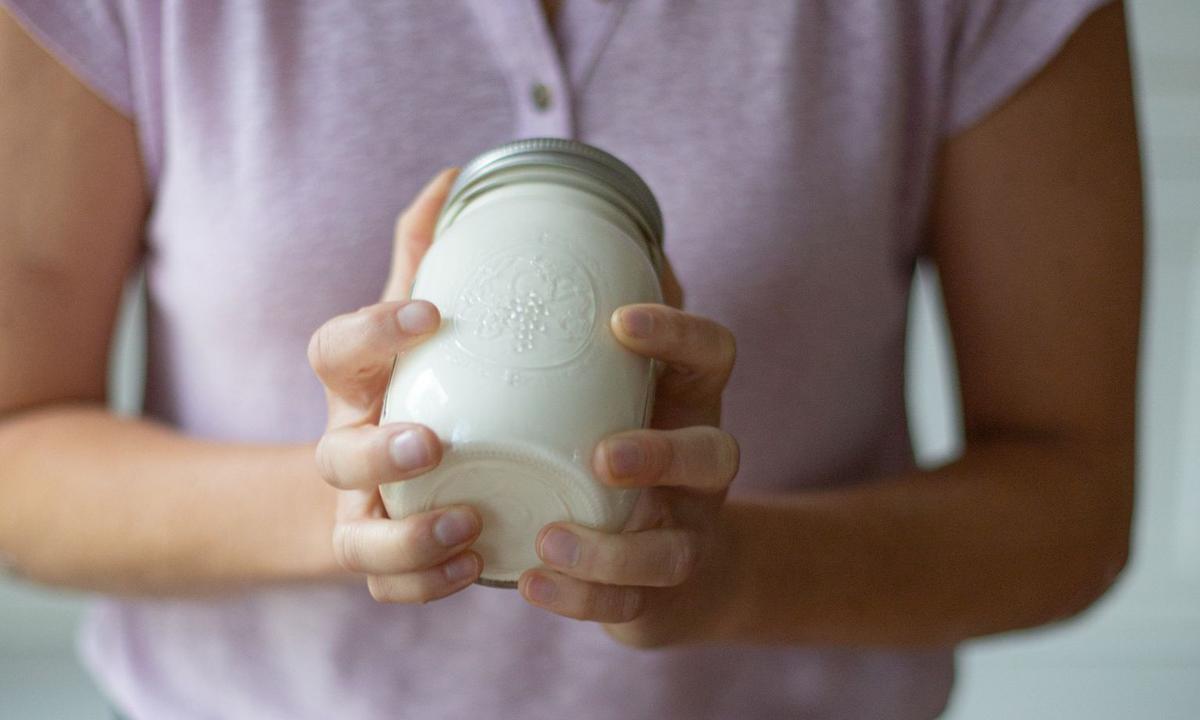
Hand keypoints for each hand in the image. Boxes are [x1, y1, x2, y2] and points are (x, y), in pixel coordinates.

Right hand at [307, 168, 486, 601]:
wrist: (381, 475)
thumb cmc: (411, 381)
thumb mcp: (415, 321)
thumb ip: (429, 256)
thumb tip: (458, 176)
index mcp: (358, 382)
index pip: (335, 349)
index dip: (374, 331)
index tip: (433, 315)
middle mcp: (347, 448)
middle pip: (334, 454)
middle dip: (377, 451)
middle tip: (429, 442)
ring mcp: (361, 511)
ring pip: (357, 537)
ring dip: (407, 534)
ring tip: (468, 519)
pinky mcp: (382, 561)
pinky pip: (388, 586)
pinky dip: (426, 582)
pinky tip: (477, 566)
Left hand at [517, 303, 740, 647]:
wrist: (647, 565)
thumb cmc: (592, 440)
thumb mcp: (575, 373)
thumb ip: (518, 295)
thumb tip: (455, 187)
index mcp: (681, 403)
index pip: (713, 356)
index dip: (679, 334)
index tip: (618, 320)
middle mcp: (696, 467)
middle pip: (716, 454)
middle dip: (664, 453)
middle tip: (603, 454)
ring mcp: (681, 535)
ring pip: (674, 547)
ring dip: (614, 548)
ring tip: (550, 539)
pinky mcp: (653, 597)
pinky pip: (630, 606)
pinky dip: (582, 600)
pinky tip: (532, 585)